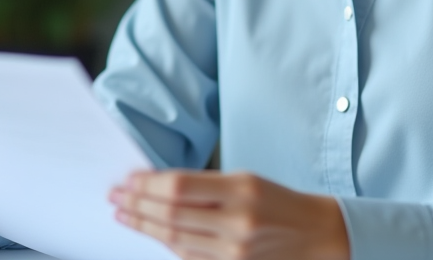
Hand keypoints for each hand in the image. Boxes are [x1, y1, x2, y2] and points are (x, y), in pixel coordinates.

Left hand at [108, 170, 349, 259]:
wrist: (318, 237)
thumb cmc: (278, 203)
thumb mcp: (247, 181)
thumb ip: (205, 185)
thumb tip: (158, 185)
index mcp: (242, 189)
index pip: (180, 186)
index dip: (148, 185)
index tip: (127, 180)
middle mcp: (237, 222)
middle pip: (171, 215)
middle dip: (137, 205)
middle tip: (115, 196)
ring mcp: (234, 251)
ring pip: (174, 240)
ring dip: (144, 226)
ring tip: (123, 214)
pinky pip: (189, 258)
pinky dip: (166, 245)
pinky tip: (151, 234)